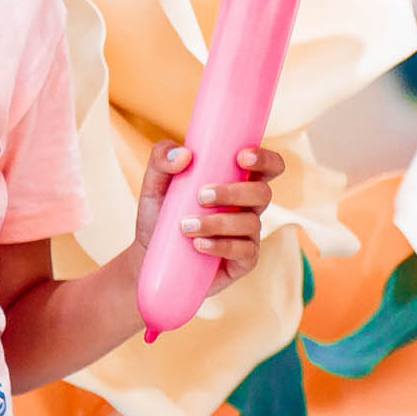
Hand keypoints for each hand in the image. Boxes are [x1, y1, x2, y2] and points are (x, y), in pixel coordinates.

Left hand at [132, 139, 285, 293]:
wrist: (149, 256)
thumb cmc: (159, 214)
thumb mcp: (153, 183)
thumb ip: (161, 159)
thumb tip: (185, 154)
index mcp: (236, 181)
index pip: (267, 166)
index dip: (265, 159)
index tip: (241, 157)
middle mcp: (247, 206)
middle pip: (263, 193)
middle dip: (234, 192)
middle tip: (201, 196)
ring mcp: (247, 235)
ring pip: (251, 223)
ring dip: (218, 222)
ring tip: (185, 226)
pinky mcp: (242, 261)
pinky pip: (246, 252)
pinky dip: (221, 246)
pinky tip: (198, 245)